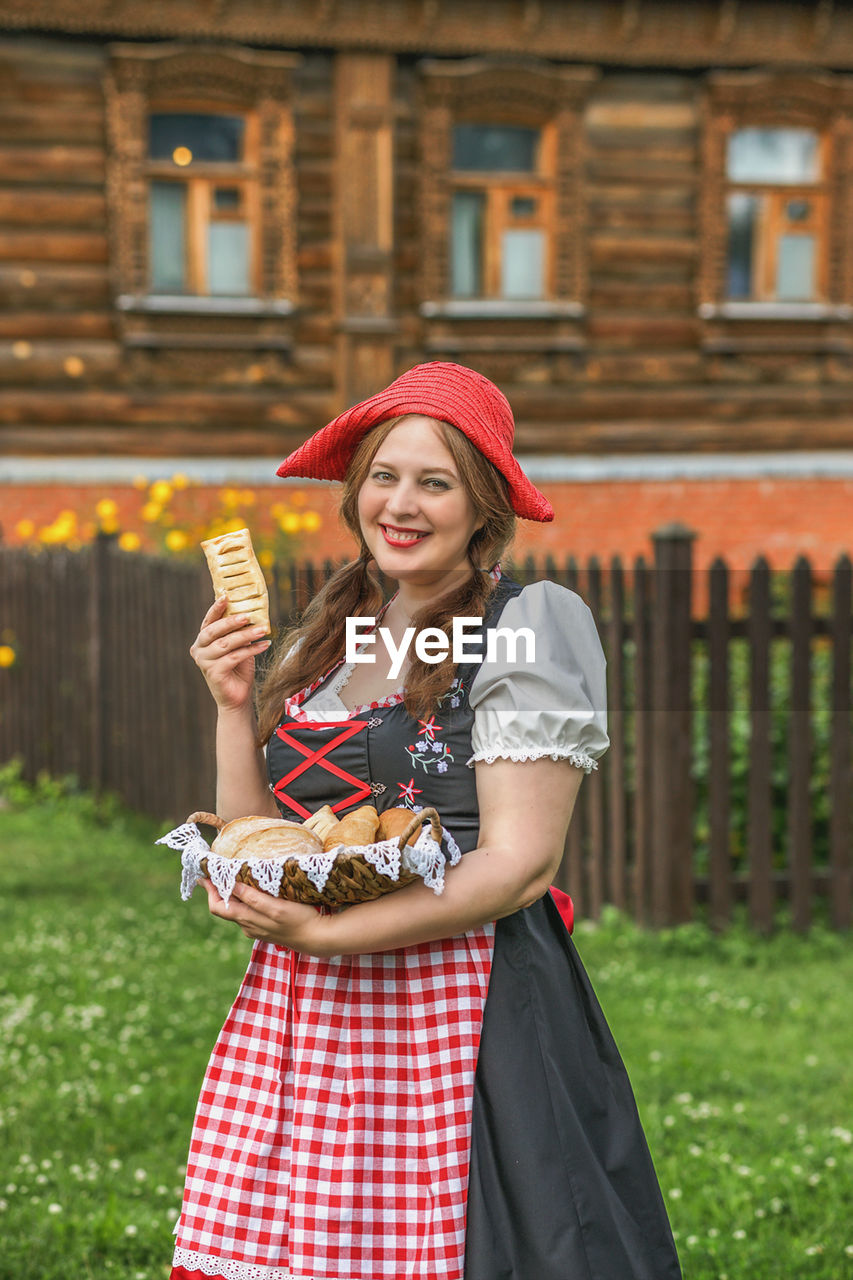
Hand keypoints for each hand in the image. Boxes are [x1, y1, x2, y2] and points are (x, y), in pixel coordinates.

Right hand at [189, 596, 271, 712]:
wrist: (237, 697)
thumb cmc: (238, 669)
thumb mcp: (238, 645)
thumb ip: (237, 631)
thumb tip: (249, 611)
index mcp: (202, 641)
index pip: (208, 621)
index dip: (216, 608)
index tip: (226, 596)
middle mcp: (198, 650)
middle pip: (213, 631)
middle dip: (230, 622)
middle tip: (248, 616)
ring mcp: (204, 662)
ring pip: (225, 644)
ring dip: (246, 635)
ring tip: (263, 629)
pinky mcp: (213, 673)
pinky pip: (234, 657)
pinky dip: (251, 650)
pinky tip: (264, 644)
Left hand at [200, 878, 327, 953]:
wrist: (317, 938)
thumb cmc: (298, 920)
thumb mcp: (275, 907)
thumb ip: (252, 898)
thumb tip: (230, 885)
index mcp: (247, 920)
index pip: (218, 907)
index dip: (209, 890)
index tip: (203, 874)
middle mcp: (247, 926)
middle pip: (224, 908)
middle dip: (217, 890)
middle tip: (214, 872)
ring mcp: (256, 928)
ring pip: (236, 910)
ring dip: (230, 894)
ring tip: (231, 876)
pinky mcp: (266, 927)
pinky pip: (247, 912)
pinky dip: (243, 900)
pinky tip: (250, 890)